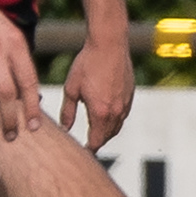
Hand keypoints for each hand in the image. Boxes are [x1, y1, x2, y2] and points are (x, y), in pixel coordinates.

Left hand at [58, 28, 137, 152]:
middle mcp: (116, 111)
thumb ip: (68, 112)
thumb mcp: (71, 88)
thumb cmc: (88, 63)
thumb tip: (65, 128)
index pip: (96, 141)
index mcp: (100, 112)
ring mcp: (125, 103)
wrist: (109, 43)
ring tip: (96, 131)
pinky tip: (106, 113)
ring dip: (107, 131)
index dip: (89, 149)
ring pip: (117, 126)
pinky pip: (123, 113)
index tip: (81, 153)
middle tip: (87, 145)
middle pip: (108, 136)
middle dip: (98, 141)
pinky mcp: (130, 94)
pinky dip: (114, 118)